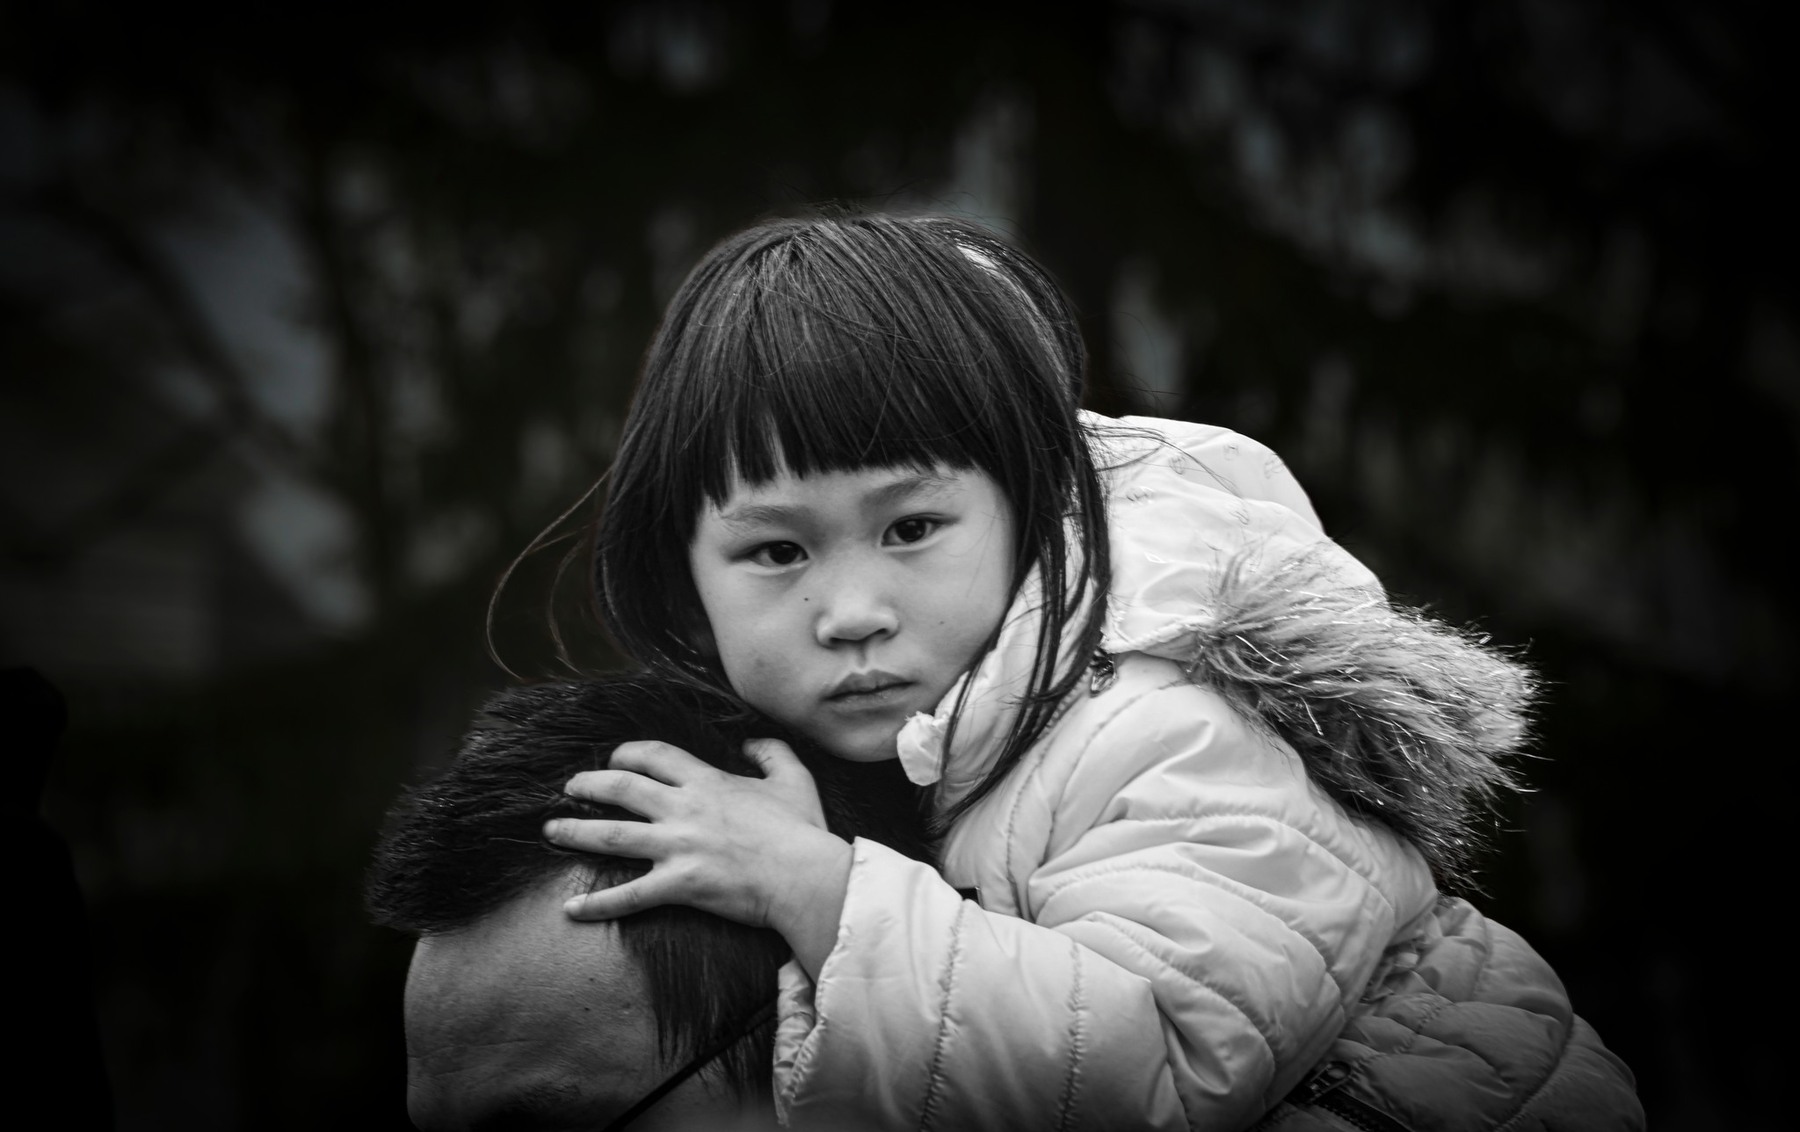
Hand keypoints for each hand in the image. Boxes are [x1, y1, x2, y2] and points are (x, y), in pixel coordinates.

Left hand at [544, 738, 851, 965]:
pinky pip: (630, 896)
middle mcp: (684, 810)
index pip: (655, 755)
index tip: (614, 758)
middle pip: (622, 788)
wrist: (806, 876)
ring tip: (552, 831)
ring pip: (614, 836)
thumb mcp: (794, 778)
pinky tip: (570, 910)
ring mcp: (679, 847)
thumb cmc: (801, 830)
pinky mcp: (680, 885)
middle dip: (589, 785)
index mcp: (707, 782)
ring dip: (577, 832)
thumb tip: (753, 741)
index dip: (628, 753)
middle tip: (569, 788)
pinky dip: (598, 905)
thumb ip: (772, 752)